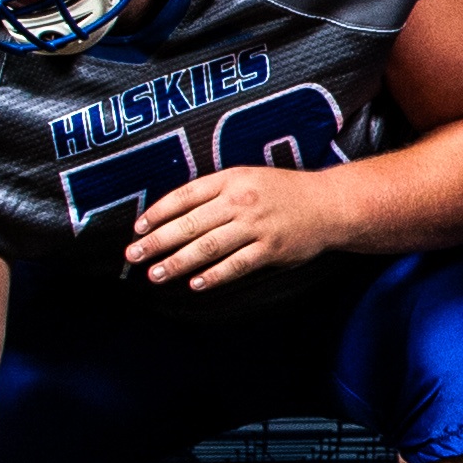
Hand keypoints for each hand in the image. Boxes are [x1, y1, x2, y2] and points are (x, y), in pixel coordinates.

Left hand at [125, 160, 358, 291]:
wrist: (329, 204)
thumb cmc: (282, 192)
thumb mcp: (247, 178)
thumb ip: (214, 192)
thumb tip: (174, 213)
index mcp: (231, 179)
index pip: (185, 196)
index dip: (158, 212)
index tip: (137, 228)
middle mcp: (241, 201)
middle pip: (190, 224)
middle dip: (157, 241)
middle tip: (133, 256)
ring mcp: (256, 226)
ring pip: (208, 246)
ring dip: (178, 262)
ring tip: (156, 274)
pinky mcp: (271, 249)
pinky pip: (236, 265)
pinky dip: (214, 275)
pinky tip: (195, 284)